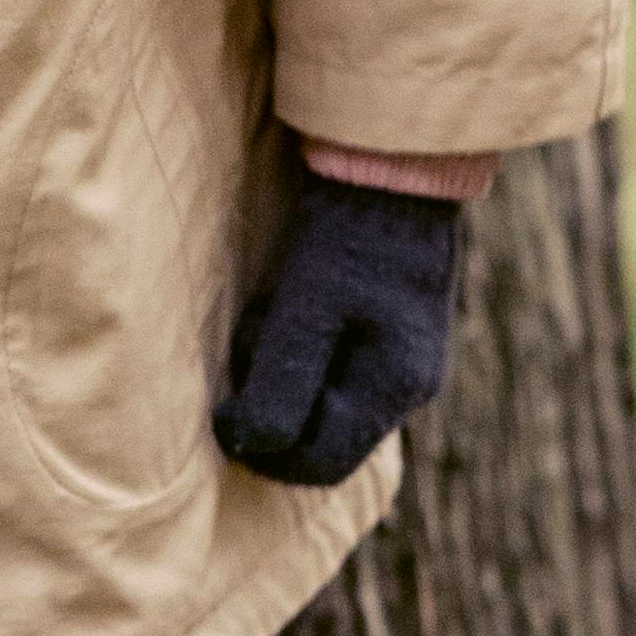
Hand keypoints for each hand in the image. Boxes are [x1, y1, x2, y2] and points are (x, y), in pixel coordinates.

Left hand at [213, 179, 466, 490]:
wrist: (393, 169)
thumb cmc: (345, 237)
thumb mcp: (304, 309)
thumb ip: (281, 383)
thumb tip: (251, 444)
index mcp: (394, 389)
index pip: (321, 467)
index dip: (265, 452)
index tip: (226, 413)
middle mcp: (409, 388)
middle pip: (323, 438)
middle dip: (275, 406)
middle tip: (252, 344)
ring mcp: (405, 363)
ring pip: (326, 403)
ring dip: (285, 373)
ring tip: (273, 313)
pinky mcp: (392, 337)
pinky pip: (335, 370)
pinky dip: (302, 351)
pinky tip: (292, 304)